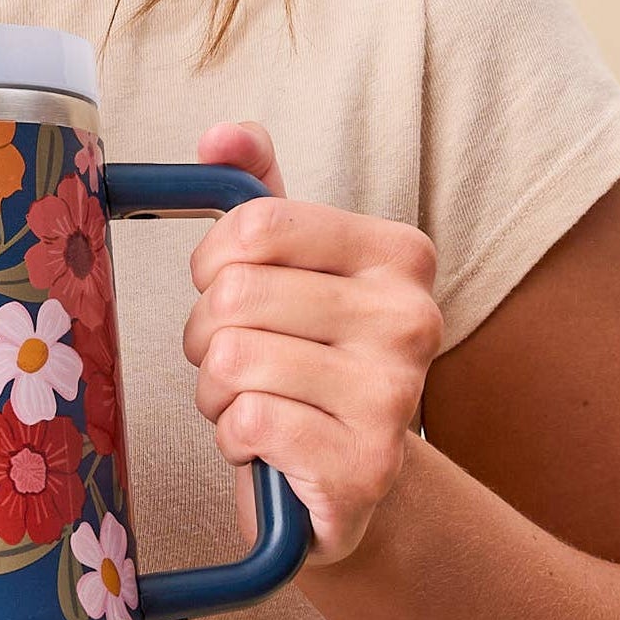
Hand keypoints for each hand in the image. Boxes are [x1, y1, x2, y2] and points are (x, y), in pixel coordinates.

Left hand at [182, 122, 442, 565]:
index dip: (213, 261)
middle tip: (240, 361)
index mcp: (399, 254)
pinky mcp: (364, 466)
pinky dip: (234, 436)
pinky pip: (248, 420)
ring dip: (216, 391)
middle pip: (235, 294)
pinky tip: (269, 444)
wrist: (345, 484)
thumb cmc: (306, 361)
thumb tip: (221, 135)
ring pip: (232, 359)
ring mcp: (395, 396)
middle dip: (208, 335)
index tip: (227, 287)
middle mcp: (412, 318)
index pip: (256, 223)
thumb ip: (259, 189)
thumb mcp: (290, 267)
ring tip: (255, 402)